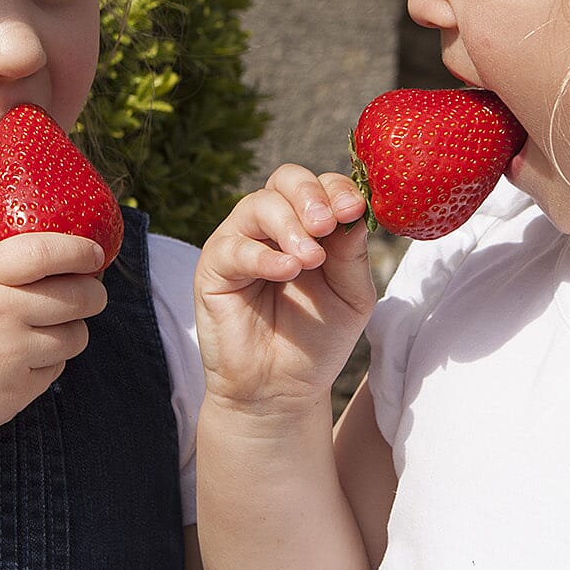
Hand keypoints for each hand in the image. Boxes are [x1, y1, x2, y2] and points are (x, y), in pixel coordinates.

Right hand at [0, 233, 107, 454]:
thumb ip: (0, 272)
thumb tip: (59, 258)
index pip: (45, 251)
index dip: (78, 249)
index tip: (94, 252)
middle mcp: (1, 314)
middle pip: (78, 295)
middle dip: (93, 292)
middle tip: (90, 291)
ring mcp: (12, 356)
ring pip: (76, 336)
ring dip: (72, 330)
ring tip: (48, 328)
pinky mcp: (17, 393)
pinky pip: (56, 369)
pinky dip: (48, 362)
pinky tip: (19, 360)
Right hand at [193, 166, 373, 415]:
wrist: (281, 390)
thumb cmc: (317, 339)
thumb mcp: (351, 296)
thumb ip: (353, 254)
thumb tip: (355, 213)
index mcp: (310, 224)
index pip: (322, 185)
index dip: (339, 190)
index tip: (355, 210)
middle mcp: (273, 225)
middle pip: (286, 179)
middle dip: (311, 195)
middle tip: (329, 223)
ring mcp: (241, 242)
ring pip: (259, 204)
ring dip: (290, 225)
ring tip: (310, 259)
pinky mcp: (214, 267)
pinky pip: (235, 247)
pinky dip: (264, 255)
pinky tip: (287, 271)